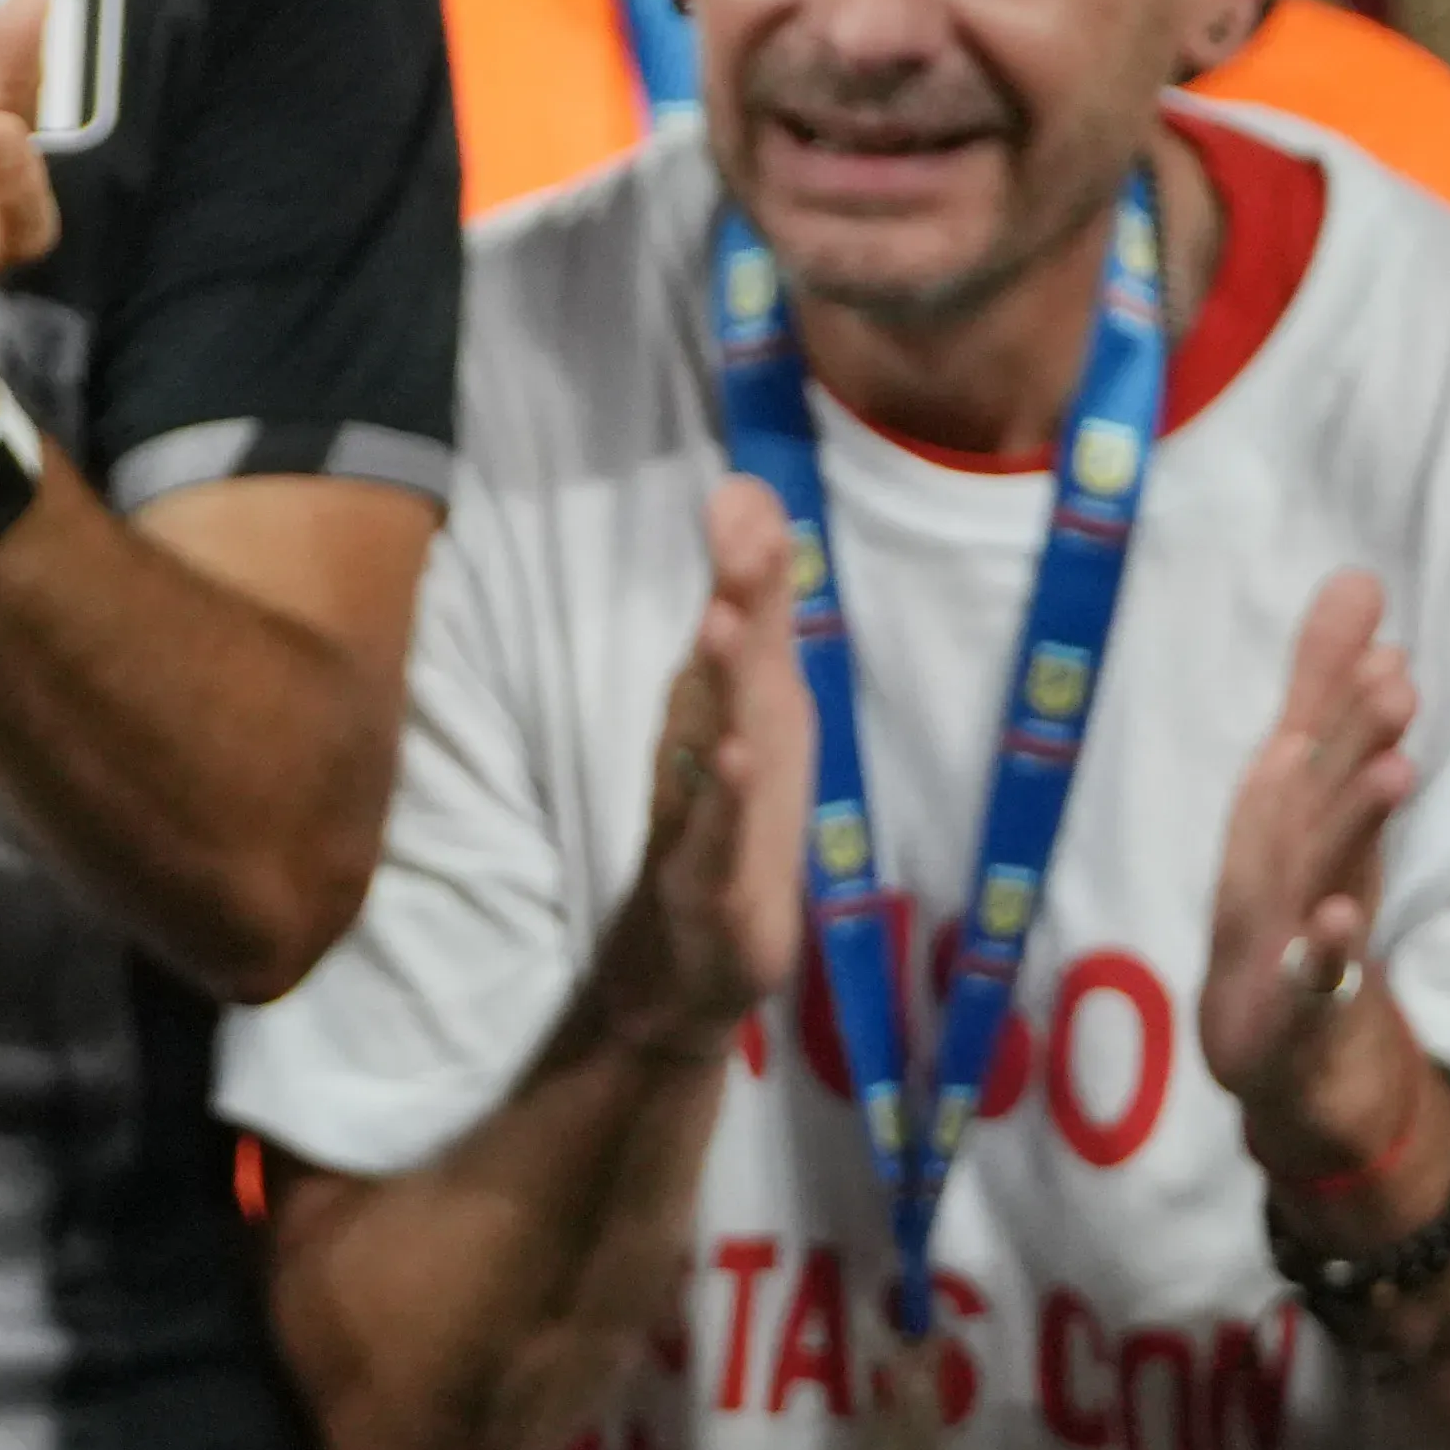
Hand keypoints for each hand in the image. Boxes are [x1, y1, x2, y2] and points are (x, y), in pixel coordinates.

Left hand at [602, 478, 812, 1054]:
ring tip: (724, 618)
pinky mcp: (724, 873)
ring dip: (733, 681)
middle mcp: (755, 747)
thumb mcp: (721, 718)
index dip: (752, 561)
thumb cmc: (719, 824)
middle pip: (752, 665)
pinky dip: (729, 790)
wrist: (694, 958)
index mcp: (752, 709)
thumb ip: (736, 626)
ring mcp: (743, 811)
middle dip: (751, 599)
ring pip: (739, 735)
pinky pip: (723, 825)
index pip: (753, 624)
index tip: (740, 491)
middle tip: (746, 533)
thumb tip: (735, 525)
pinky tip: (733, 753)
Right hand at [1202, 570, 1426, 1167]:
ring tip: (1393, 772)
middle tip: (1395, 684)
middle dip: (1346, 746)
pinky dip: (1317, 958)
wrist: (1279, 1060)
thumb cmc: (1291, 911)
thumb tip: (1357, 583)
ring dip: (1344, 828)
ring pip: (1312, 880)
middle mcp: (1271, 875)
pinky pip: (1304, 986)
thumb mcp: (1313, 800)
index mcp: (1279, 826)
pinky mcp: (1286, 1016)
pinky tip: (1343, 921)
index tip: (1385, 646)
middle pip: (1311, 805)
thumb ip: (1324, 694)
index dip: (1342, 705)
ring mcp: (1274, 946)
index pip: (1311, 760)